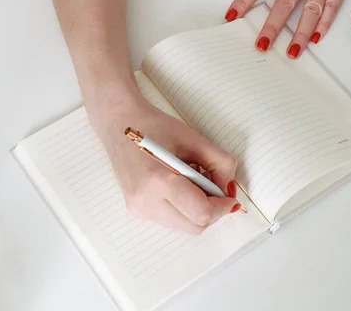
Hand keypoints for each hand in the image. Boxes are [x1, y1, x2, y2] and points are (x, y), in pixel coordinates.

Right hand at [89, 97, 240, 234]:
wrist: (120, 124)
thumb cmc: (155, 127)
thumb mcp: (194, 140)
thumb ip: (220, 163)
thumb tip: (229, 189)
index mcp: (159, 180)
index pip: (201, 212)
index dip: (222, 207)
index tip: (230, 197)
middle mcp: (145, 200)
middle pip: (194, 226)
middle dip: (212, 211)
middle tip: (215, 188)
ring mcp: (138, 208)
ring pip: (184, 226)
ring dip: (198, 210)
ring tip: (193, 182)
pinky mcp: (136, 210)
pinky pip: (171, 220)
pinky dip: (184, 209)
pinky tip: (180, 186)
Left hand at [226, 0, 350, 58]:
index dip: (243, 0)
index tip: (232, 16)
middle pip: (284, 2)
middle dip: (272, 26)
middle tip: (262, 44)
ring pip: (310, 9)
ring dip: (300, 33)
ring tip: (293, 51)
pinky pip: (333, 6)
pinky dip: (325, 23)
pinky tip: (317, 37)